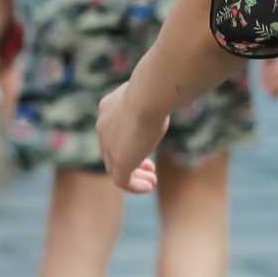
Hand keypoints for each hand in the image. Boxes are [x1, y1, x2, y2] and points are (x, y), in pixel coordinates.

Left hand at [97, 78, 167, 194]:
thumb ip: (156, 98)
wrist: (149, 95)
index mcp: (108, 108)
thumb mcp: (153, 92)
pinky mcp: (119, 160)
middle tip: (150, 167)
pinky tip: (150, 187)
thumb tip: (174, 94)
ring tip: (151, 182)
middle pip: (110, 151)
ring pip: (115, 168)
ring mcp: (108, 145)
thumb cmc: (157, 89)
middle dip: (130, 160)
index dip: (127, 141)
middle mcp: (103, 126)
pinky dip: (135, 186)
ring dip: (134, 176)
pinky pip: (122, 181)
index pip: (111, 130)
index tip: (146, 145)